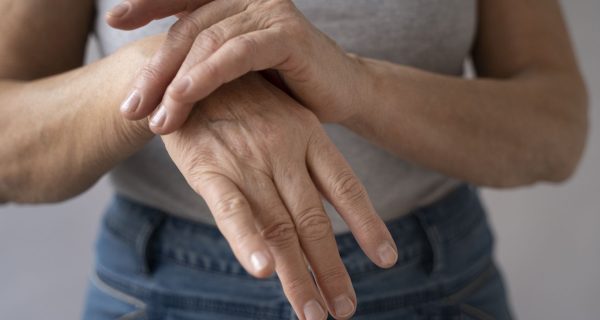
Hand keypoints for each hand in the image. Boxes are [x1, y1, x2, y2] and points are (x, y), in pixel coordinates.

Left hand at [108, 0, 366, 133]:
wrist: (342, 95)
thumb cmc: (287, 87)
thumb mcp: (238, 72)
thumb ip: (205, 62)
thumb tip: (155, 83)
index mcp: (235, 0)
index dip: (147, 3)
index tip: (113, 21)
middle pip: (188, 28)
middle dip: (155, 70)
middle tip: (130, 106)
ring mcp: (269, 11)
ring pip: (207, 41)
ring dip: (175, 82)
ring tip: (154, 118)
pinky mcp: (286, 34)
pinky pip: (236, 53)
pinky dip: (206, 75)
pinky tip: (183, 97)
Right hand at [161, 73, 397, 318]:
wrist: (188, 72)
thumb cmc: (241, 105)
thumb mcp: (282, 118)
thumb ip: (300, 163)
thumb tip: (316, 215)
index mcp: (308, 135)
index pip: (346, 186)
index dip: (367, 224)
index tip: (386, 259)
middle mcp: (284, 150)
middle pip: (313, 220)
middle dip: (330, 268)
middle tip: (343, 309)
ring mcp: (248, 160)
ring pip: (279, 225)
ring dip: (298, 274)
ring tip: (314, 313)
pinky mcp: (210, 169)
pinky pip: (232, 209)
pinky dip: (248, 240)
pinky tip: (263, 271)